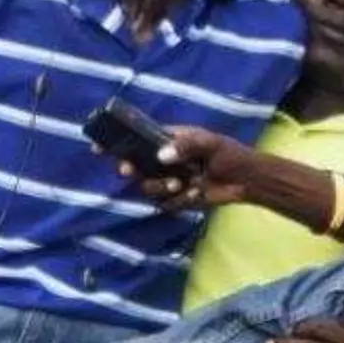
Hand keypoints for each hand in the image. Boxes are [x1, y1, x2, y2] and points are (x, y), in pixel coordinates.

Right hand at [114, 125, 258, 209]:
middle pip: (132, 166)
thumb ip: (186, 145)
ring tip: (182, 184)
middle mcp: (161, 160)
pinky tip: (197, 192)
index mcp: (165, 140)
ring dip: (159, 187)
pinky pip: (164, 203)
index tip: (99, 148)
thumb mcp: (210, 143)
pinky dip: (179, 200)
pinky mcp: (174, 199)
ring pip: (146, 187)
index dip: (114, 143)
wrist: (245, 181)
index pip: (135, 139)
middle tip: (128, 170)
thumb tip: (161, 156)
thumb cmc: (229, 154)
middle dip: (129, 169)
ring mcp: (166, 180)